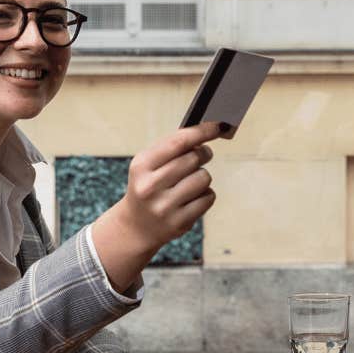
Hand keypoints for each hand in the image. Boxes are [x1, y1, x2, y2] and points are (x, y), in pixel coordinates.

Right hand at [93, 122, 224, 289]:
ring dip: (203, 176)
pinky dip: (206, 194)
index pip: (177, 143)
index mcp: (141, 166)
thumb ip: (173, 148)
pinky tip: (192, 198)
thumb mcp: (149, 165)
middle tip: (202, 154)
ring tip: (191, 181)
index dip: (201, 132)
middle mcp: (150, 186)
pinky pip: (208, 197)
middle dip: (203, 154)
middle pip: (193, 159)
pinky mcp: (179, 222)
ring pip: (204, 178)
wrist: (137, 226)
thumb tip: (206, 132)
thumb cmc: (149, 186)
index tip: (217, 126)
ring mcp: (164, 206)